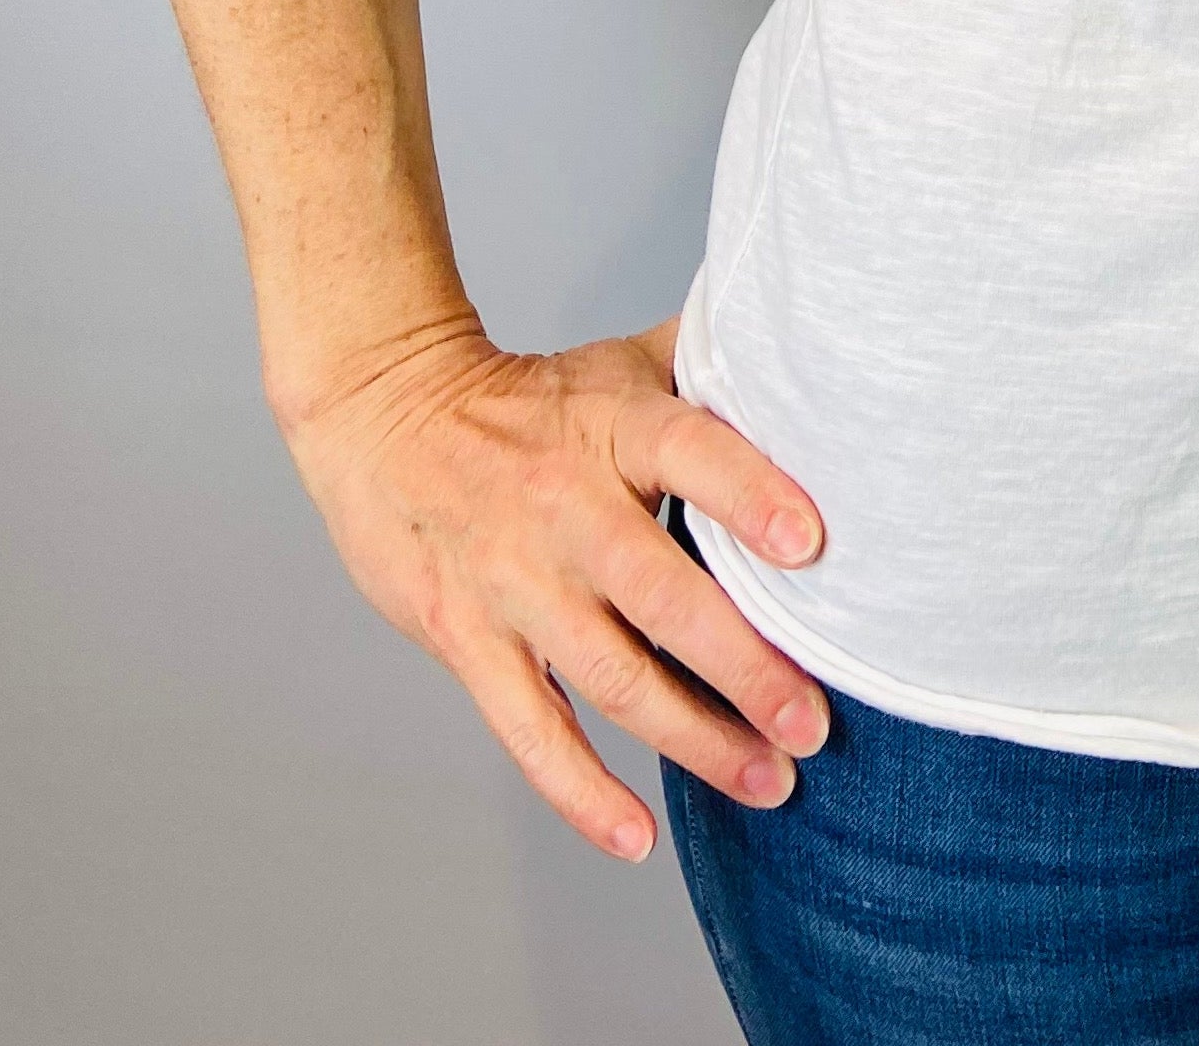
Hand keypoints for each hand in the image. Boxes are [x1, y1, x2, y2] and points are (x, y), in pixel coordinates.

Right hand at [279, 311, 831, 861]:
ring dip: (695, 740)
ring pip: (612, 678)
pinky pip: (531, 731)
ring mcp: (515, 584)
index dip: (750, 494)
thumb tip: (810, 364)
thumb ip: (710, 369)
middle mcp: (567, 508)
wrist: (386, 413)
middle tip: (812, 723)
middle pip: (664, 595)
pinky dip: (582, 792)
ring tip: (768, 779)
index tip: (810, 542)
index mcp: (614, 427)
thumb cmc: (531, 399)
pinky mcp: (468, 642)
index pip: (691, 454)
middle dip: (745, 668)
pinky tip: (637, 836)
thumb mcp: (620, 363)